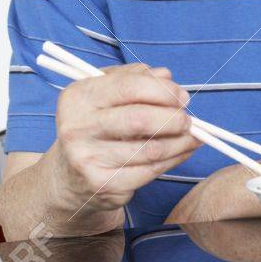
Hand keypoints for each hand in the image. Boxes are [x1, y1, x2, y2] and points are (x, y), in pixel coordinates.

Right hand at [46, 63, 199, 218]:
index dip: (164, 91)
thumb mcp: (106, 94)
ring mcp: (87, 158)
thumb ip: (135, 78)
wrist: (68, 177)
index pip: (130, 87)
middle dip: (175, 118)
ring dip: (181, 142)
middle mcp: (77, 127)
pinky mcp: (102, 184)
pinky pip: (150, 171)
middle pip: (141, 119)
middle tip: (188, 120)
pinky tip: (181, 152)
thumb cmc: (97, 126)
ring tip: (192, 136)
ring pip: (151, 149)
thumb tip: (167, 77)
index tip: (182, 97)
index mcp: (79, 97)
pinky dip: (174, 160)